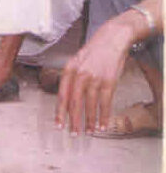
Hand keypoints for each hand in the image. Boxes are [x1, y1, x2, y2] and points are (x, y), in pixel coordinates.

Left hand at [55, 20, 131, 134]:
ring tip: (89, 132)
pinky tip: (102, 124)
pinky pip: (105, 103)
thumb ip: (71, 78)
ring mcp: (95, 78)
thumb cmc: (94, 51)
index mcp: (69, 69)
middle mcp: (80, 74)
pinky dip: (103, 116)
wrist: (112, 38)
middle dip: (74, 121)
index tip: (59, 125)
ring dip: (89, 121)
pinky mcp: (109, 81)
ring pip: (90, 105)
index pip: (62, 95)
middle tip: (73, 134)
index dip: (60, 112)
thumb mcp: (77, 60)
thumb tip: (67, 99)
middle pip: (75, 103)